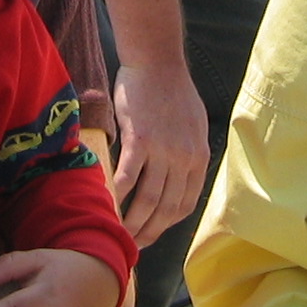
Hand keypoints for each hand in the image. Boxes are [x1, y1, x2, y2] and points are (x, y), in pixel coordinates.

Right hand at [110, 62, 208, 247]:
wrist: (156, 60)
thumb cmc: (170, 90)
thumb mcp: (193, 125)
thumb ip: (186, 153)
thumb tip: (176, 177)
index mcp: (198, 156)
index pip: (185, 204)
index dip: (167, 225)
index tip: (152, 234)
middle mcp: (184, 158)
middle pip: (166, 208)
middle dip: (149, 232)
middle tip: (132, 246)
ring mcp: (163, 150)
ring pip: (148, 200)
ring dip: (133, 222)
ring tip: (119, 233)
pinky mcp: (140, 140)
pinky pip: (129, 177)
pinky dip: (119, 196)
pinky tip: (108, 206)